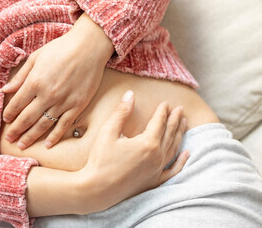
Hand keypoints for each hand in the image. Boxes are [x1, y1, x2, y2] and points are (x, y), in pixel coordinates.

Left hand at [2, 13, 114, 148]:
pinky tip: (47, 145)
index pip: (16, 104)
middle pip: (27, 118)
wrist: (89, 46)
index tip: (6, 120)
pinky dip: (55, 137)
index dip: (9, 114)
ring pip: (43, 125)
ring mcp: (63, 102)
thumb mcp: (36, 57)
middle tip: (9, 138)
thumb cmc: (61, 48)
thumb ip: (20, 76)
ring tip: (22, 146)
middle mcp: (47, 95)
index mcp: (35, 81)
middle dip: (16, 130)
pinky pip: (64, 125)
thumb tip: (4, 90)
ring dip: (31, 137)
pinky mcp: (77, 106)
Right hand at [77, 90, 188, 213]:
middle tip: (180, 109)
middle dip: (175, 120)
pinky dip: (182, 161)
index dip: (163, 111)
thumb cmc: (100, 160)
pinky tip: (186, 154)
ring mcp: (157, 170)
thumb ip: (121, 112)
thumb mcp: (108, 132)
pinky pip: (173, 170)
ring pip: (174, 149)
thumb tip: (130, 94)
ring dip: (179, 135)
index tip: (166, 103)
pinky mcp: (154, 182)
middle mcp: (157, 157)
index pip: (159, 122)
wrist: (96, 190)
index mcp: (147, 143)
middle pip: (170, 133)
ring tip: (184, 124)